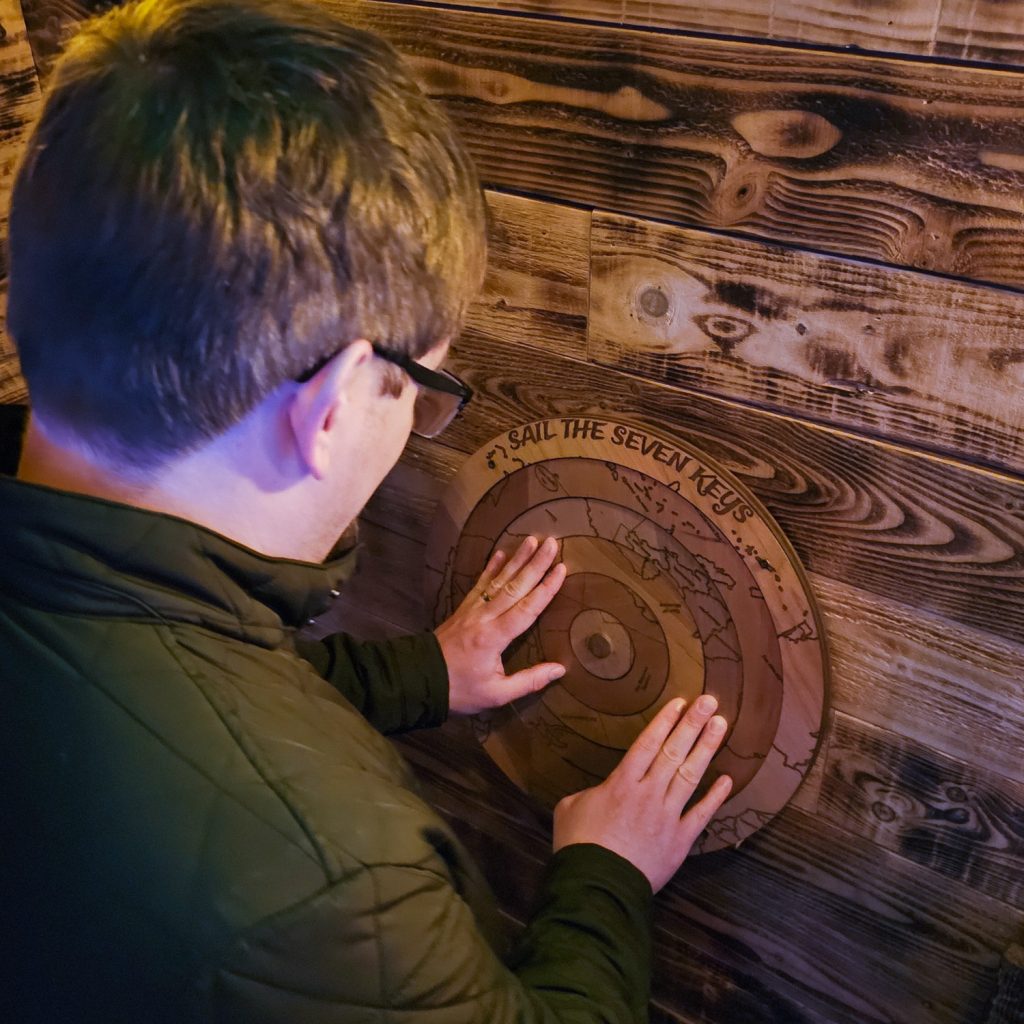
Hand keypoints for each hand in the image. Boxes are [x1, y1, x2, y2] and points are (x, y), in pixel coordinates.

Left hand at [435, 536, 566, 714]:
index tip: (562, 569)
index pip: (527, 608)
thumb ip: (529, 681)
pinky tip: (501, 553)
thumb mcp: (496, 694)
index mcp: (494, 637)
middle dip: (535, 564)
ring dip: (517, 559)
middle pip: (515, 586)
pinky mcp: (463, 608)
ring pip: (499, 580)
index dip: (546, 588)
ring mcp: (472, 609)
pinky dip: (491, 567)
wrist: (418, 678)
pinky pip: (480, 583)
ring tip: (531, 539)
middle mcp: (484, 616)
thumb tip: (560, 669)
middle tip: (552, 543)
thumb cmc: (460, 689)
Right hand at [553, 695, 732, 892]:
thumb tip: (598, 793)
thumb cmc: (578, 845)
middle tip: (710, 701)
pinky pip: (701, 814)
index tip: (679, 702)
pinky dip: (715, 797)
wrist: (596, 886)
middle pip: (673, 751)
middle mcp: (648, 793)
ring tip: (720, 725)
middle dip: (692, 724)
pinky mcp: (680, 840)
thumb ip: (589, 793)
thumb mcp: (569, 807)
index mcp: (621, 783)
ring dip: (707, 748)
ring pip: (691, 775)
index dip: (664, 721)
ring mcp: (667, 815)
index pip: (647, 743)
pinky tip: (727, 779)